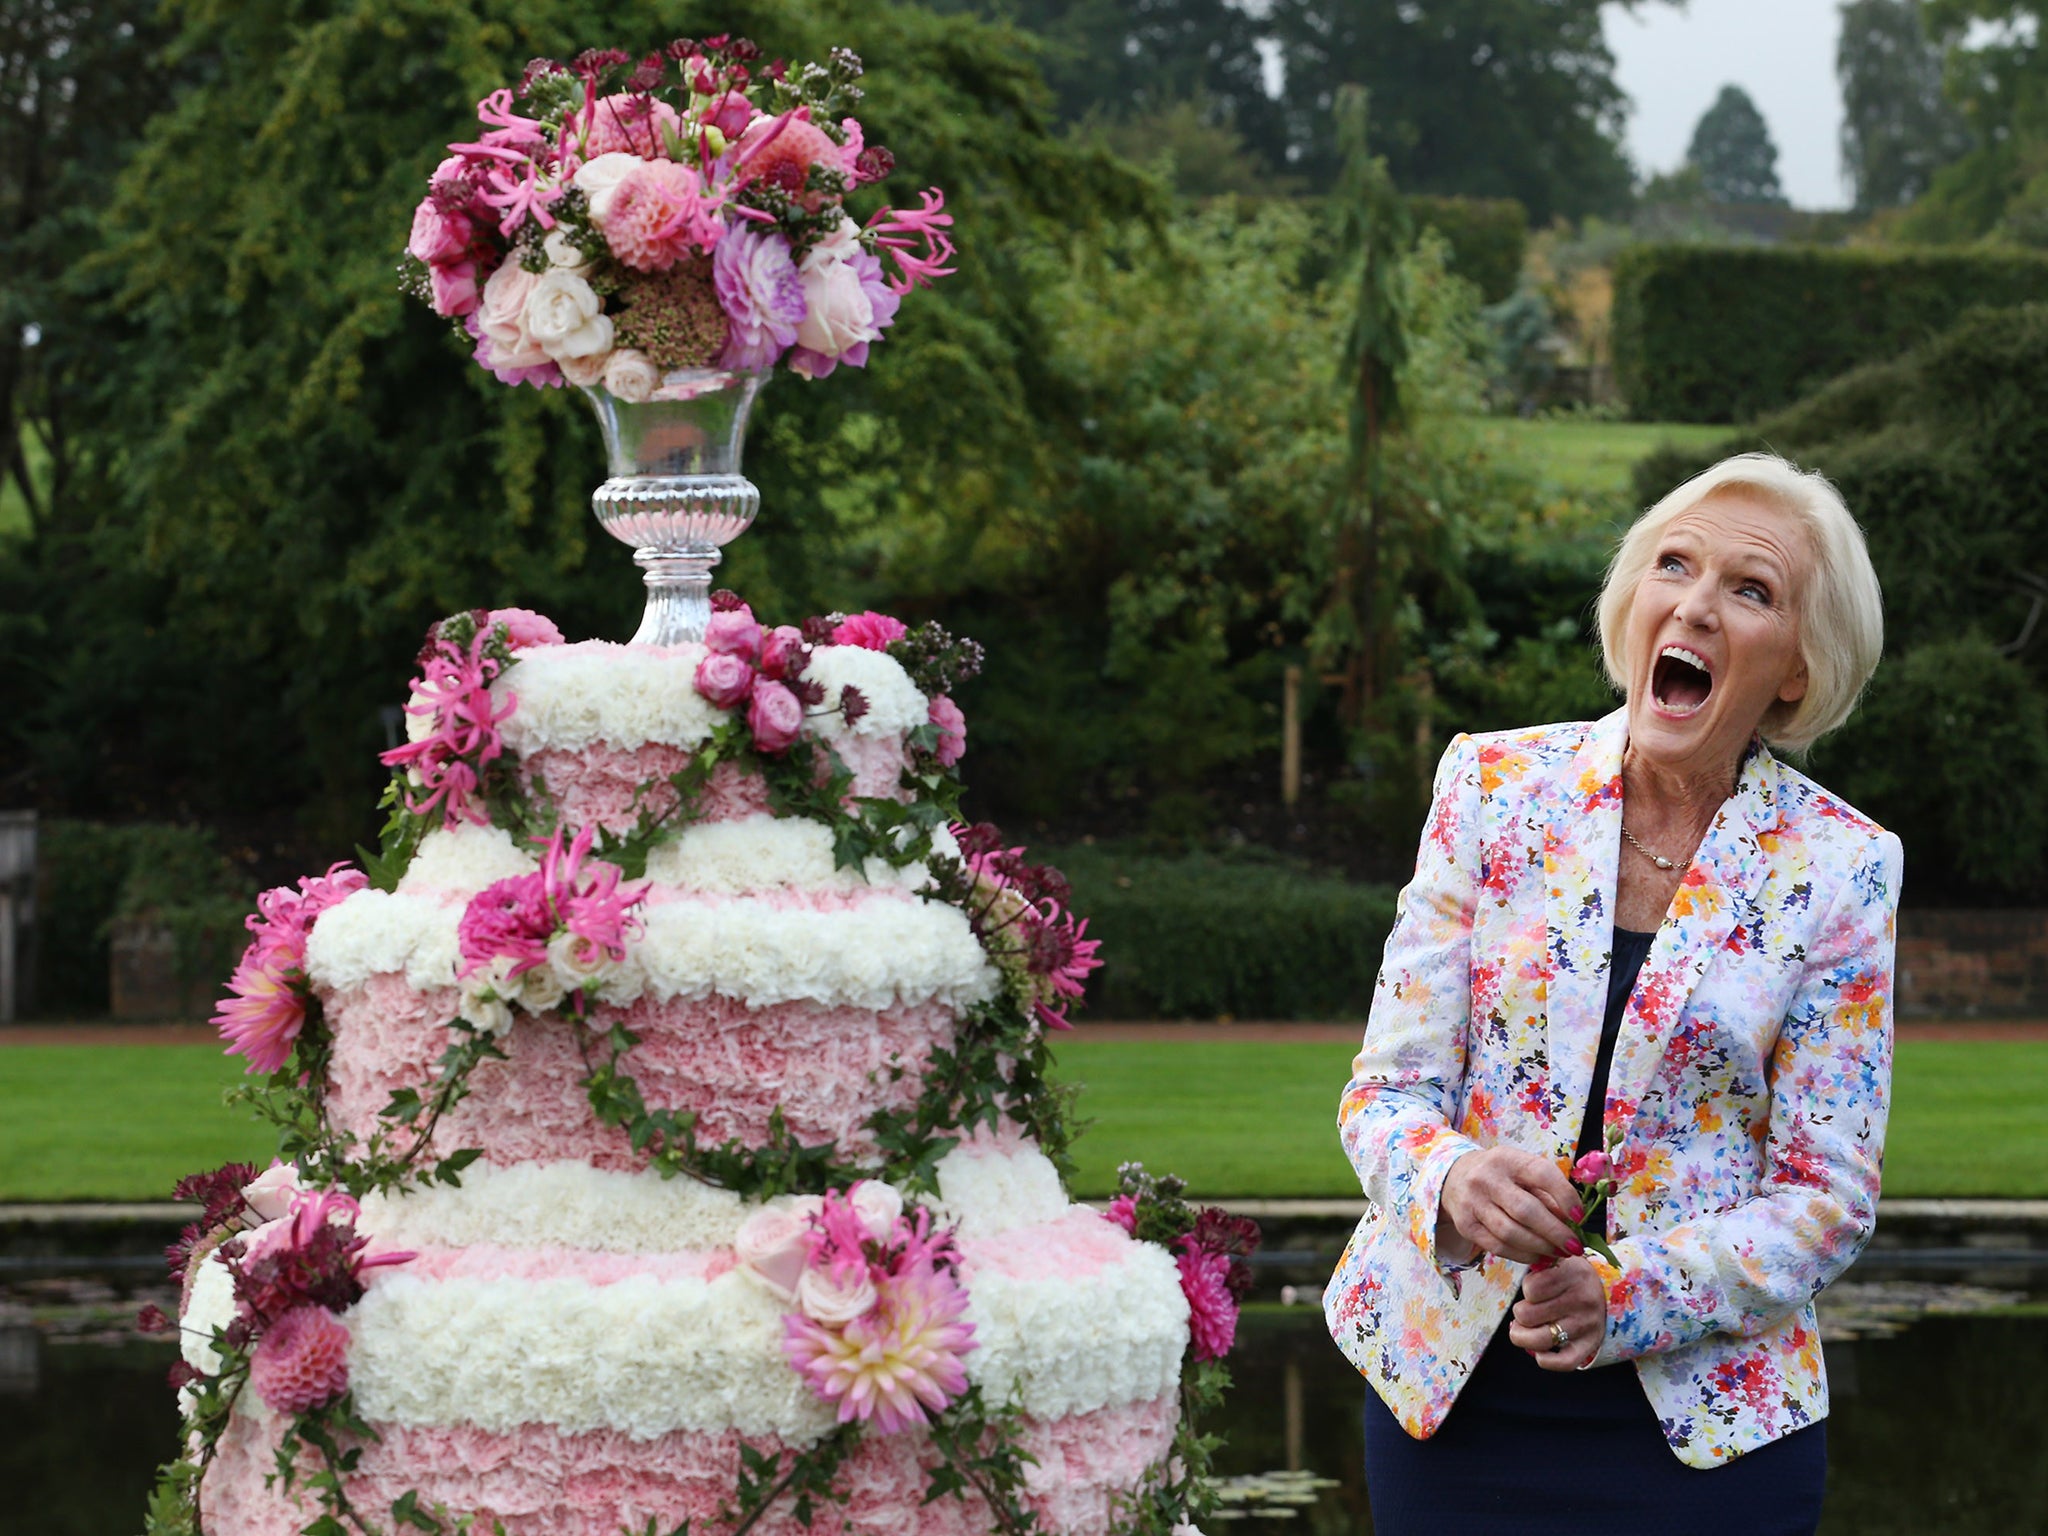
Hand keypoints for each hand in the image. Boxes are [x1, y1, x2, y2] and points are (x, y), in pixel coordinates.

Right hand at [1438, 1145, 1582, 1266]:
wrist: (1455, 1177)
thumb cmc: (1501, 1175)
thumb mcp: (1522, 1171)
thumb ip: (1547, 1193)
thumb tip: (1573, 1224)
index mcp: (1508, 1158)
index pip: (1541, 1174)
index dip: (1565, 1196)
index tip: (1579, 1217)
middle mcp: (1486, 1178)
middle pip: (1526, 1210)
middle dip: (1555, 1232)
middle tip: (1574, 1247)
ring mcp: (1472, 1202)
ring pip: (1511, 1232)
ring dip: (1541, 1247)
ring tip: (1559, 1254)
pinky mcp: (1465, 1225)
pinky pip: (1498, 1246)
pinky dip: (1522, 1255)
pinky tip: (1538, 1256)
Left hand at [1508, 1256, 1605, 1370]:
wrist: (1609, 1291)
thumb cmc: (1572, 1277)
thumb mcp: (1560, 1260)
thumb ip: (1539, 1270)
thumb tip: (1520, 1297)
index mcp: (1572, 1273)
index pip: (1530, 1288)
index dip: (1526, 1290)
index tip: (1533, 1290)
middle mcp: (1582, 1299)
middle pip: (1527, 1315)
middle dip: (1520, 1314)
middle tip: (1526, 1311)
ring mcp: (1587, 1324)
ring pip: (1540, 1340)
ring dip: (1523, 1337)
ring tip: (1524, 1331)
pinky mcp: (1591, 1345)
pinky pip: (1564, 1362)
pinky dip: (1545, 1360)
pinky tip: (1539, 1351)